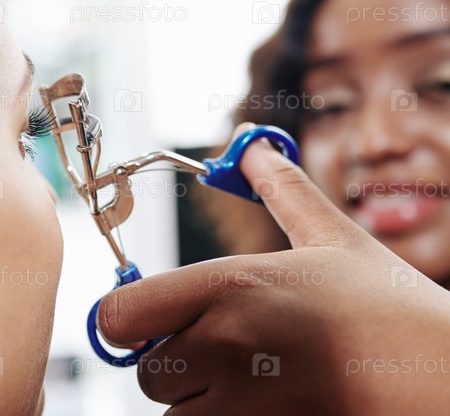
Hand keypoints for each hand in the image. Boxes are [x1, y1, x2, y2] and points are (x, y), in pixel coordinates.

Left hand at [97, 125, 449, 414]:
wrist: (448, 382)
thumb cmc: (390, 311)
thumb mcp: (335, 241)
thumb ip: (282, 192)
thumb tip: (253, 146)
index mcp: (231, 285)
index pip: (119, 315)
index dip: (129, 319)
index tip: (152, 320)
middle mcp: (226, 345)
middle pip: (146, 373)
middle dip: (175, 364)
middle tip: (227, 352)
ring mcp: (245, 404)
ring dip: (200, 403)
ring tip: (257, 382)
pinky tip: (269, 405)